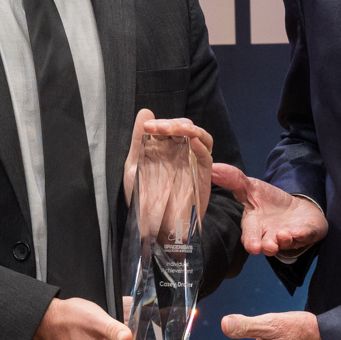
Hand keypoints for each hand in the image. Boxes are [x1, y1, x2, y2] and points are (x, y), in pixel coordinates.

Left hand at [124, 108, 214, 238]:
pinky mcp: (203, 174)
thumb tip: (145, 111)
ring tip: (175, 129)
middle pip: (185, 127)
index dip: (160, 123)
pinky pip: (206, 154)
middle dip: (173, 123)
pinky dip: (200, 143)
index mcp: (163, 150)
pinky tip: (190, 139)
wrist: (154, 228)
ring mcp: (192, 162)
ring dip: (189, 128)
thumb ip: (138, 140)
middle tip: (159, 128)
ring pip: (200, 136)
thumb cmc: (143, 201)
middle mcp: (179, 154)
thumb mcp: (134, 167)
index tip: (147, 127)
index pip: (168, 126)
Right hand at [211, 163, 327, 258]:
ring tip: (283, 235)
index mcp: (256, 226)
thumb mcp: (250, 187)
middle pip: (267, 245)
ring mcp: (289, 236)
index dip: (251, 241)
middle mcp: (271, 235)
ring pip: (286, 243)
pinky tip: (299, 231)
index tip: (252, 247)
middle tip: (268, 247)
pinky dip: (303, 234)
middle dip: (267, 247)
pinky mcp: (307, 233)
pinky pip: (306, 235)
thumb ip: (232, 180)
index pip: (250, 236)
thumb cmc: (269, 202)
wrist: (297, 208)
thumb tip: (211, 167)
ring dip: (284, 240)